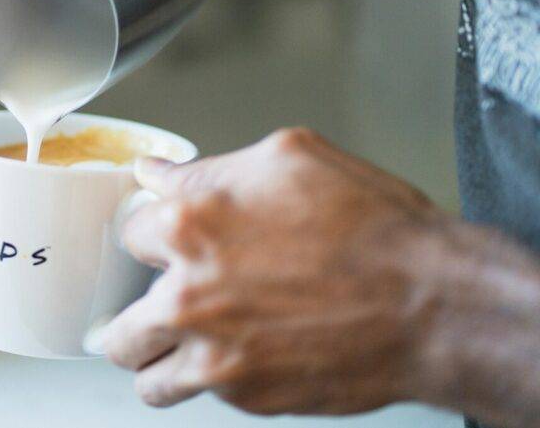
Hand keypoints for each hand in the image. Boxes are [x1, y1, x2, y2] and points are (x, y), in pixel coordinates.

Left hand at [104, 127, 450, 413]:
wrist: (435, 304)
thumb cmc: (374, 230)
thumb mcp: (289, 160)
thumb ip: (206, 168)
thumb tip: (156, 172)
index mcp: (191, 222)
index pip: (129, 233)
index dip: (154, 237)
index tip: (166, 244)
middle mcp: (188, 292)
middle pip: (119, 323)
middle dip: (138, 311)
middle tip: (165, 304)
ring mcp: (211, 351)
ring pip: (143, 371)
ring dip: (156, 358)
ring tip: (181, 344)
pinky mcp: (242, 393)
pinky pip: (195, 394)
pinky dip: (207, 379)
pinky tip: (236, 355)